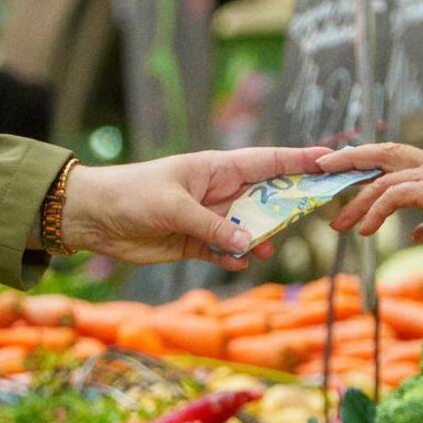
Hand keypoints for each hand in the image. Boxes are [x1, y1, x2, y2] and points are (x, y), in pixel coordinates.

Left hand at [59, 147, 329, 268]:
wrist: (92, 217)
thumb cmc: (131, 195)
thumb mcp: (174, 208)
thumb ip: (214, 228)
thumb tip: (249, 245)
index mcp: (216, 169)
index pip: (267, 162)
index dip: (299, 161)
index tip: (331, 161)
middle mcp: (218, 192)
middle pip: (266, 198)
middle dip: (289, 205)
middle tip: (314, 213)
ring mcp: (209, 219)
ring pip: (249, 229)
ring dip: (260, 238)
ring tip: (265, 248)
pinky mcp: (195, 244)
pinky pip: (226, 252)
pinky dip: (234, 258)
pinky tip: (237, 262)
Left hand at [319, 145, 422, 248]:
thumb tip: (415, 234)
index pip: (402, 164)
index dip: (372, 169)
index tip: (349, 183)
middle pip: (384, 154)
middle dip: (349, 160)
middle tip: (321, 172)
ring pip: (382, 178)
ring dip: (355, 200)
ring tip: (337, 223)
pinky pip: (394, 196)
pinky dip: (373, 211)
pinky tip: (363, 231)